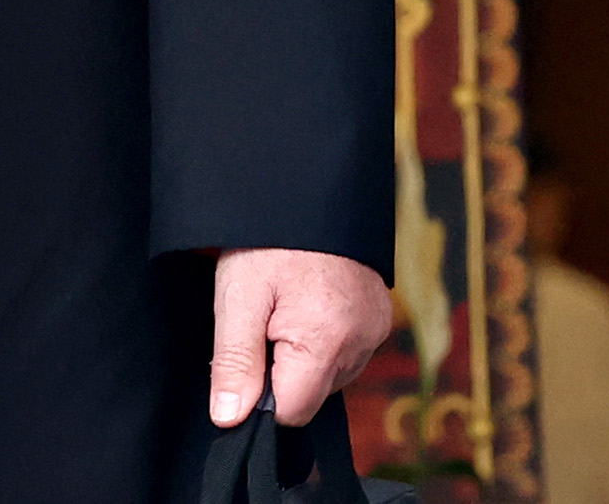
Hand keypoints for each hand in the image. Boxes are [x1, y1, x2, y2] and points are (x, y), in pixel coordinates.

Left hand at [209, 248, 392, 427]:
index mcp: (325, 342)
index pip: (292, 412)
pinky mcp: (379, 319)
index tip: (246, 358)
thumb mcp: (238, 298)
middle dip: (282, 371)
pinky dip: (323, 341)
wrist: (306, 189)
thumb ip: (235, 362)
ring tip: (285, 305)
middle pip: (312, 395)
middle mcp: (361, 344)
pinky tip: (306, 305)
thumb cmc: (267, 243)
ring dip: (303, 356)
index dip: (260, 397)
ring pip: (330, 376)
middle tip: (263, 320)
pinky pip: (347, 353)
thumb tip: (229, 419)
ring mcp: (375, 331)